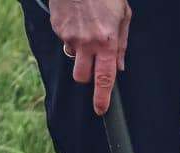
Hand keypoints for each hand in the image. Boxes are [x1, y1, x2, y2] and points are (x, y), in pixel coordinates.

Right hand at [50, 0, 132, 114]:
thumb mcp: (123, 16)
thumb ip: (121, 44)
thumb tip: (118, 67)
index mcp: (106, 41)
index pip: (104, 78)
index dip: (102, 97)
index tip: (101, 109)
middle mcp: (86, 42)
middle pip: (82, 76)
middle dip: (87, 75)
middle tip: (93, 61)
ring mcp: (69, 36)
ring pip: (72, 57)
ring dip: (79, 53)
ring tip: (86, 30)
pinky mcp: (57, 28)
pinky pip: (65, 40)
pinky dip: (71, 34)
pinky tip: (78, 18)